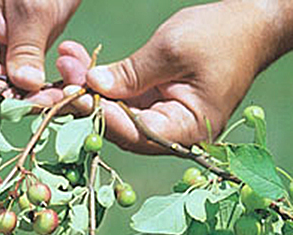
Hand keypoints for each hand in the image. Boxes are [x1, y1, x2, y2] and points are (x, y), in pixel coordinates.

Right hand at [0, 0, 80, 94]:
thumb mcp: (33, 10)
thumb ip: (26, 50)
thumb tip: (25, 88)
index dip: (6, 98)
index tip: (38, 103)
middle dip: (28, 97)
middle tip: (59, 99)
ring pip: (12, 89)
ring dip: (41, 92)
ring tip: (68, 89)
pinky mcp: (12, 54)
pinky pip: (24, 79)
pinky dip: (45, 83)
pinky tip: (66, 82)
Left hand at [56, 2, 290, 152]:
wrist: (252, 22)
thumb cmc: (222, 34)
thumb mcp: (172, 50)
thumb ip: (130, 73)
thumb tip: (91, 87)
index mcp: (186, 130)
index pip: (133, 131)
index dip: (99, 114)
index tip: (73, 94)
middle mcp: (171, 134)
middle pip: (117, 126)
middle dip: (85, 98)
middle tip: (60, 73)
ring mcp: (160, 120)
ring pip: (112, 112)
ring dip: (86, 86)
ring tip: (66, 61)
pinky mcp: (152, 105)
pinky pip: (119, 100)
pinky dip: (99, 81)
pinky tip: (76, 63)